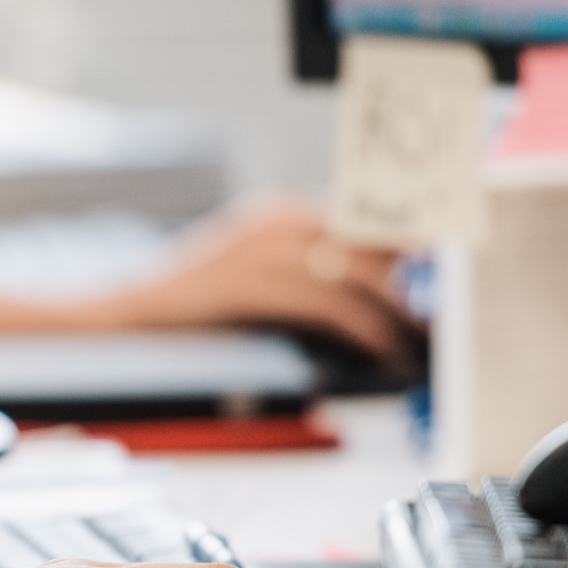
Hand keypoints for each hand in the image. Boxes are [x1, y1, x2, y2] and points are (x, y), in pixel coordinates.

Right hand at [101, 201, 417, 362]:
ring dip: (398, 307)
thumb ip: (304, 285)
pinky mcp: (248, 280)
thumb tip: (372, 304)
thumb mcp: (252, 288)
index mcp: (276, 217)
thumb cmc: (187, 320)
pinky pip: (327, 300)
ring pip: (355, 268)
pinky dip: (365, 328)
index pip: (362, 218)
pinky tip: (383, 350)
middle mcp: (273, 221)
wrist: (117, 324)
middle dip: (416, 275)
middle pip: (369, 237)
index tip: (449, 267)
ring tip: (423, 337)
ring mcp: (258, 246)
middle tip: (448, 310)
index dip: (411, 241)